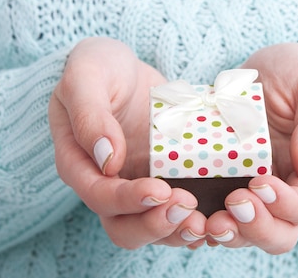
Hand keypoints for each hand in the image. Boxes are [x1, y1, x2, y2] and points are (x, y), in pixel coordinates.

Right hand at [49, 37, 206, 248]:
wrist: (124, 68)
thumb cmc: (99, 67)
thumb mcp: (86, 75)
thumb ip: (89, 114)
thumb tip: (107, 160)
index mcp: (78, 162)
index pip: (97, 195)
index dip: (127, 201)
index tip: (159, 190)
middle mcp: (105, 183)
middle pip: (122, 227)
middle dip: (155, 226)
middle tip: (188, 208)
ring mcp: (135, 185)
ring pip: (151, 227)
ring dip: (177, 231)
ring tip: (206, 221)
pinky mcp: (162, 180)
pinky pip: (175, 211)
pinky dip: (194, 219)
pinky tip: (219, 214)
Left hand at [205, 43, 297, 253]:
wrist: (259, 69)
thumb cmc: (293, 73)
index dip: (286, 205)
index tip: (260, 184)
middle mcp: (285, 190)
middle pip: (279, 234)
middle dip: (256, 228)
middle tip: (231, 204)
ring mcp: (251, 191)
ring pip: (245, 232)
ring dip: (227, 233)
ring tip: (206, 220)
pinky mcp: (222, 184)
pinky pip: (215, 214)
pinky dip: (202, 220)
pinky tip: (185, 208)